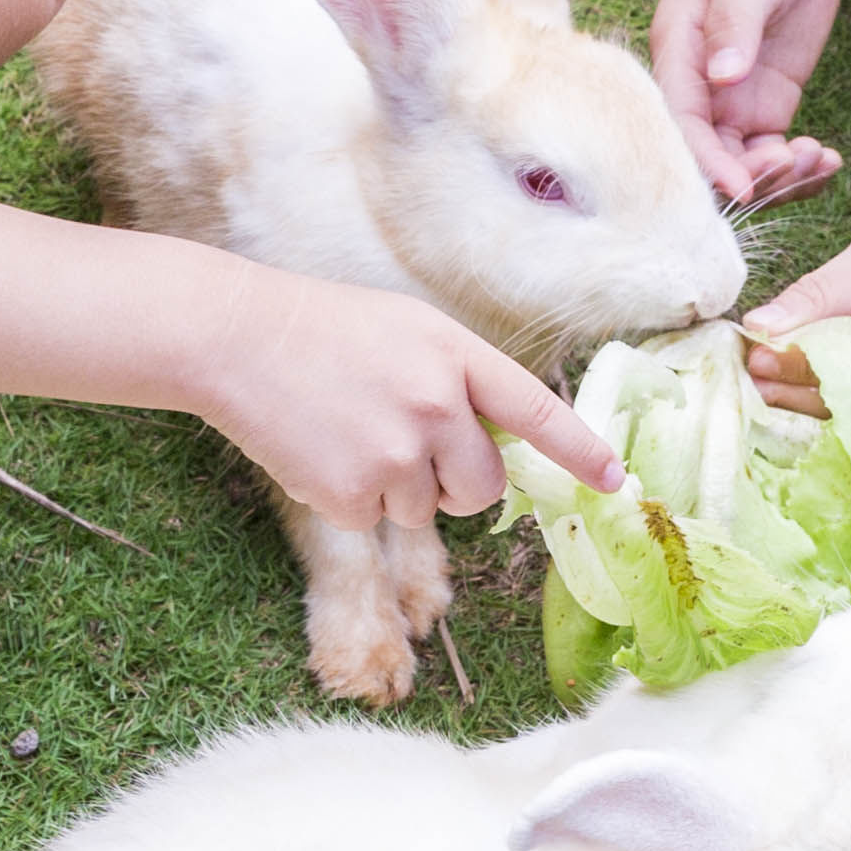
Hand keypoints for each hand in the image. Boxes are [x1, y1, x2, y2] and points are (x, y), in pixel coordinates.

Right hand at [197, 271, 622, 528]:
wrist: (236, 339)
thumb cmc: (325, 330)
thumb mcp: (409, 330)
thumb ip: (460, 380)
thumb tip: (492, 445)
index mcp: (455, 357)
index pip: (536, 413)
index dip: (580, 452)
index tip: (614, 482)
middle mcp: (435, 407)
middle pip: (484, 487)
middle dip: (457, 484)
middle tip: (412, 450)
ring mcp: (393, 455)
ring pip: (426, 510)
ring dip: (396, 489)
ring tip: (350, 433)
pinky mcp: (349, 495)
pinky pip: (375, 521)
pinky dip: (351, 498)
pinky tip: (322, 451)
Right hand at [653, 0, 847, 212]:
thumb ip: (734, 27)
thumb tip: (723, 76)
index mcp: (676, 54)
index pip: (680, 125)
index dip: (708, 163)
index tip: (745, 186)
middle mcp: (699, 86)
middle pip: (709, 156)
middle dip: (748, 175)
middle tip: (794, 163)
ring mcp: (734, 98)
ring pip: (743, 162)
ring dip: (778, 176)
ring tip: (820, 158)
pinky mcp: (769, 98)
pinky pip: (775, 150)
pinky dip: (799, 165)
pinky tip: (830, 161)